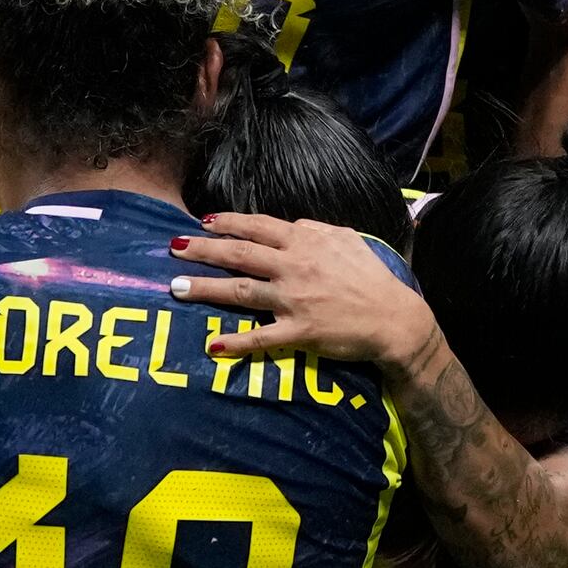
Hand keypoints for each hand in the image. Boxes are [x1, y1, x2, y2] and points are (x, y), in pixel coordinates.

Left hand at [167, 216, 432, 378]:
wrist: (394, 317)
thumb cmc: (372, 277)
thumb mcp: (348, 239)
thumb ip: (316, 230)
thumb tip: (293, 225)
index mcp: (306, 242)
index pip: (259, 227)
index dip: (229, 223)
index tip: (204, 222)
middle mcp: (294, 267)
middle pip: (240, 254)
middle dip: (203, 250)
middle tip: (173, 248)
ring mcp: (294, 299)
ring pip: (241, 291)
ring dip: (206, 289)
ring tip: (177, 288)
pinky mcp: (299, 331)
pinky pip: (263, 338)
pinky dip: (237, 343)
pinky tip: (214, 345)